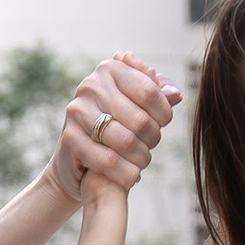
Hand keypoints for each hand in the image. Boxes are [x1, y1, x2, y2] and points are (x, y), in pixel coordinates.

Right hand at [48, 56, 177, 209]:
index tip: (161, 125)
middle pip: (140, 120)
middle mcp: (91, 85)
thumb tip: (175, 94)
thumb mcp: (136, 105)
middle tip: (149, 146)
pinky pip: (109, 161)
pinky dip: (126, 173)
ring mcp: (77, 111)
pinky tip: (130, 175)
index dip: (163, 114)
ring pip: (126, 142)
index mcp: (110, 69)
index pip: (150, 91)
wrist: (76, 160)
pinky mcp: (69, 139)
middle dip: (152, 139)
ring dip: (141, 158)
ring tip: (141, 161)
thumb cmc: (113, 127)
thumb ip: (157, 95)